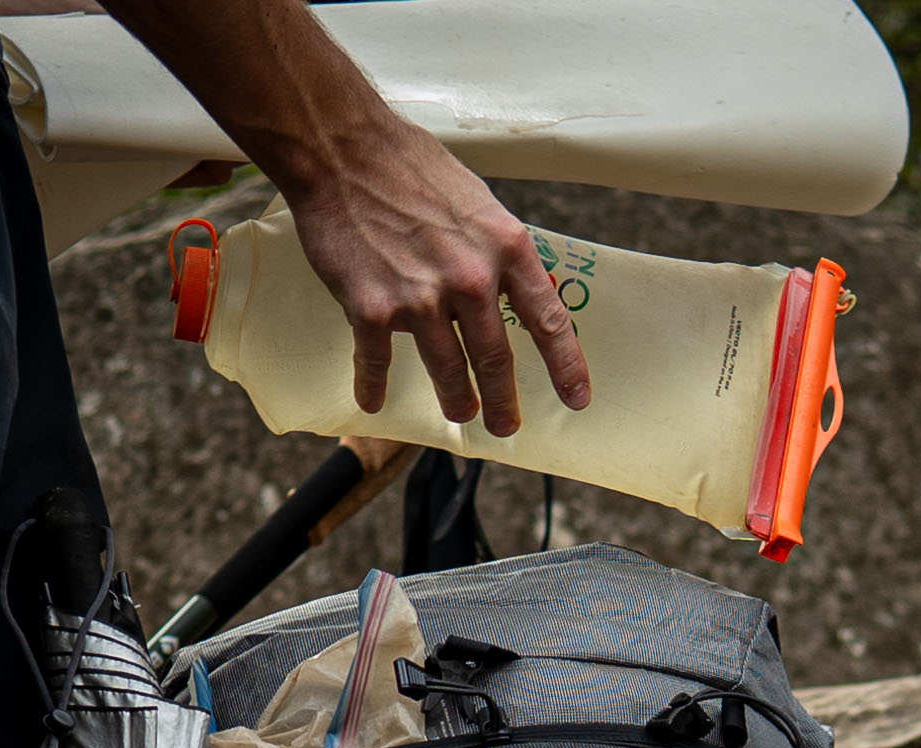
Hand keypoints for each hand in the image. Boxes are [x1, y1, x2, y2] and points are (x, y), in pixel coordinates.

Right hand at [103, 0, 589, 434]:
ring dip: (455, 398)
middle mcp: (470, 278)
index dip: (566, 365)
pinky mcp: (372, 308)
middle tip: (505, 427)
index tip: (577, 399)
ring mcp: (420, 298)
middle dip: (503, 401)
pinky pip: (377, 361)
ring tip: (460, 413)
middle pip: (496, 358)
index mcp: (505, 248)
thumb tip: (509, 290)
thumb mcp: (478, 203)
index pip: (547, 319)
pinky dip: (373, 384)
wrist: (343, 148)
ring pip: (447, 369)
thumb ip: (496, 252)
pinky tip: (373, 401)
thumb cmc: (412, 168)